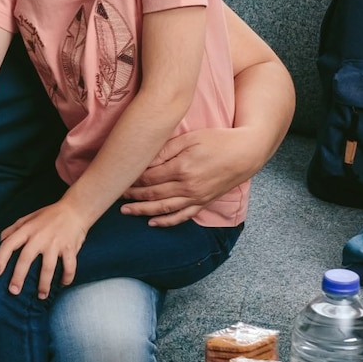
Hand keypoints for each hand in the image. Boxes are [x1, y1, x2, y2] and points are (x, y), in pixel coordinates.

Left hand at [0, 198, 91, 298]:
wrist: (75, 209)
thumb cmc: (49, 215)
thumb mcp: (29, 218)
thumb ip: (14, 228)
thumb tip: (1, 240)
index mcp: (27, 229)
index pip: (9, 244)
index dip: (0, 259)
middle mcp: (40, 237)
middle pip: (26, 259)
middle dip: (18, 277)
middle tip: (13, 291)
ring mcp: (56, 243)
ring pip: (48, 267)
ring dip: (44, 284)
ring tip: (41, 296)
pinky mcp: (70, 248)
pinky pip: (69, 266)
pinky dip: (67, 277)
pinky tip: (63, 284)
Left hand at [121, 127, 262, 227]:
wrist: (246, 153)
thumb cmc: (218, 140)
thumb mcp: (190, 138)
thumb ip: (166, 150)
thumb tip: (144, 160)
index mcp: (182, 168)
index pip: (149, 178)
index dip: (132, 179)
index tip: (120, 177)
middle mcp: (188, 187)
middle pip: (152, 194)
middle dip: (132, 195)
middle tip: (116, 194)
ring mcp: (196, 197)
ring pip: (163, 209)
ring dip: (142, 211)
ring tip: (125, 211)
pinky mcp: (203, 202)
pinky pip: (182, 216)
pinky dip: (166, 222)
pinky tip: (152, 223)